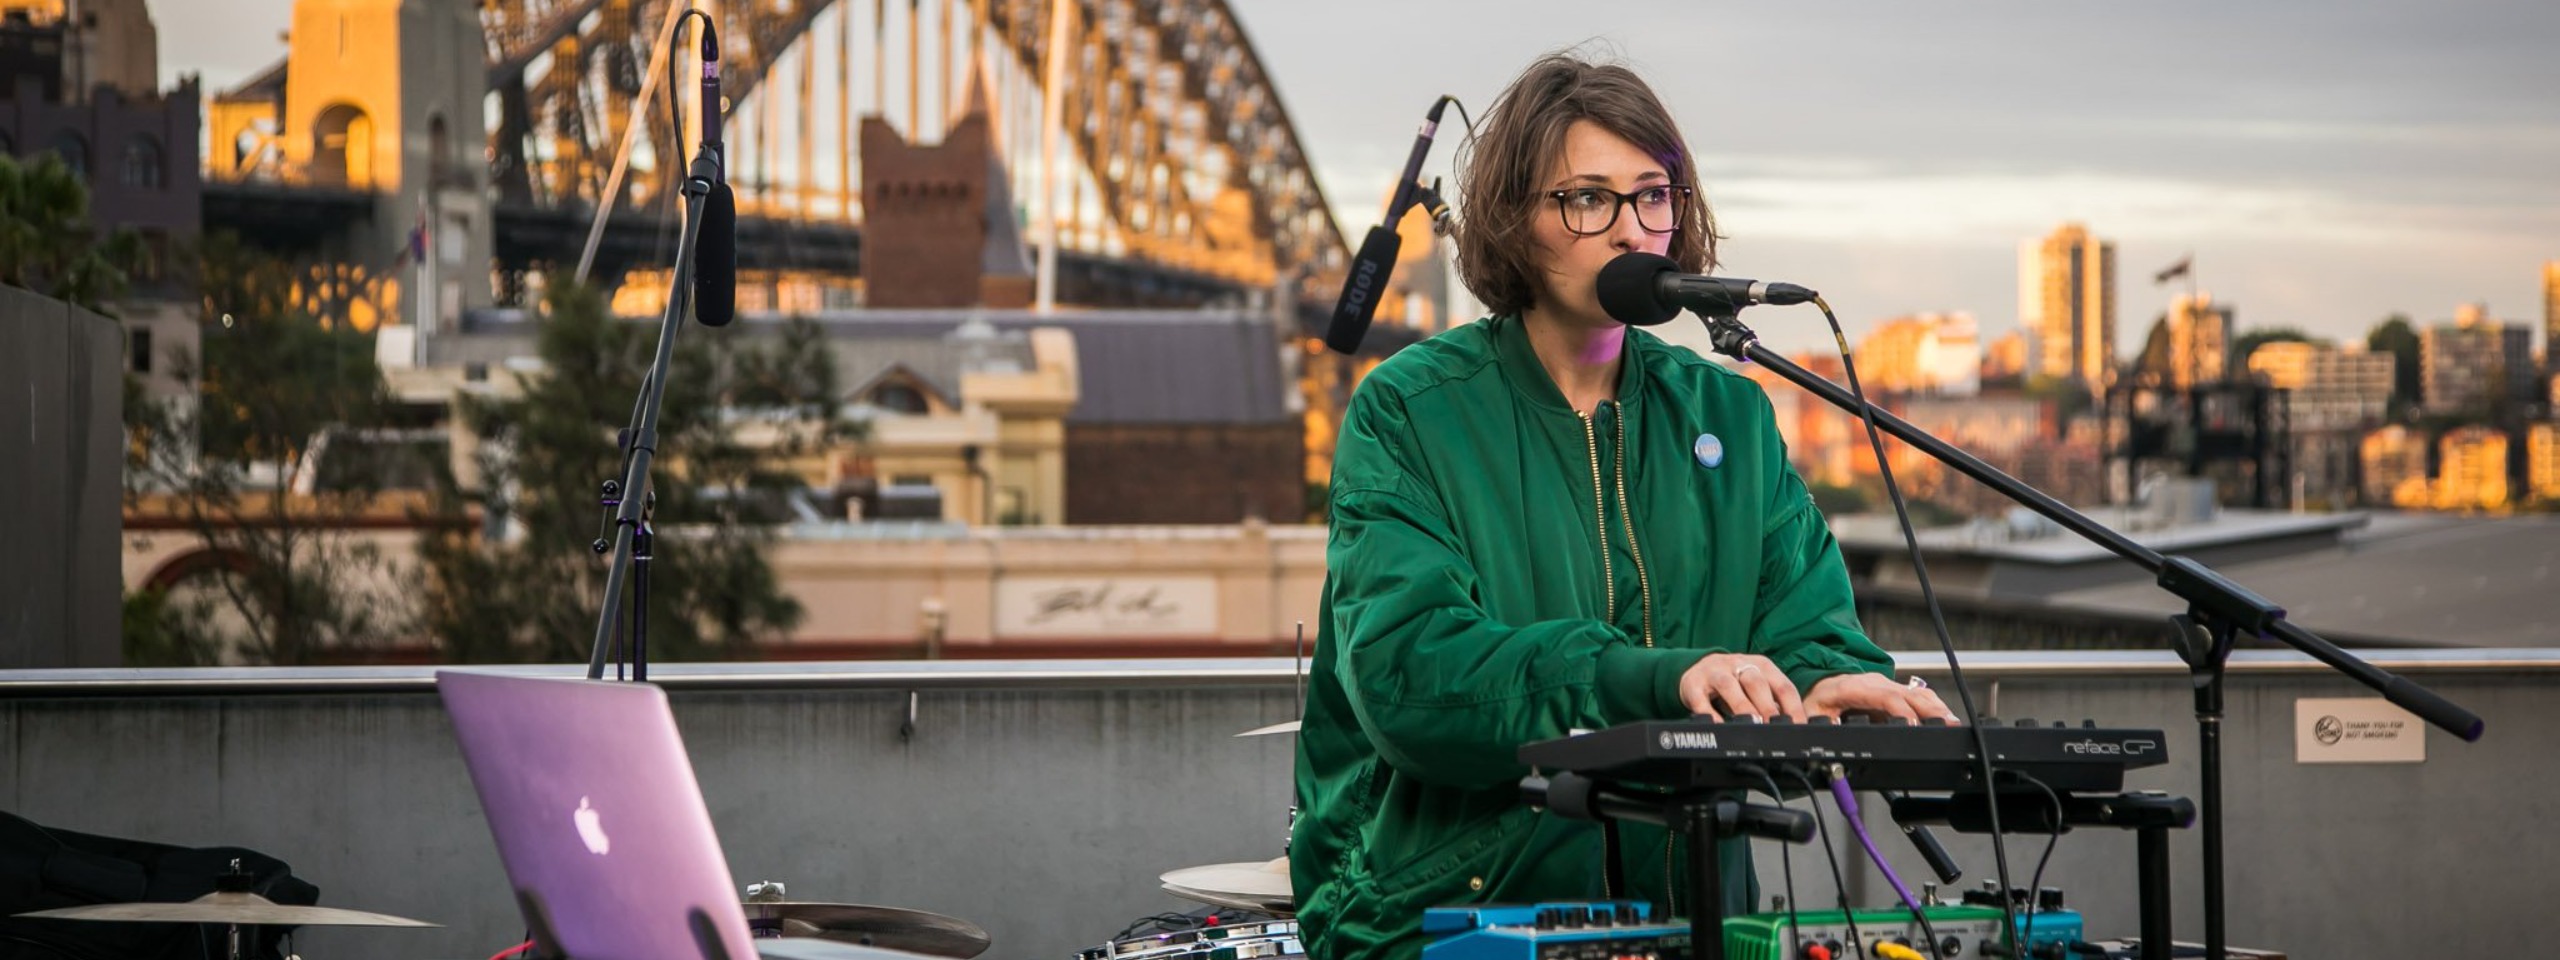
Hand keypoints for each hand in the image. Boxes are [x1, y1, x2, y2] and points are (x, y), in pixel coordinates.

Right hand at [1676, 653, 1803, 722]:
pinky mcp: (1693, 683)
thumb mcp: (1756, 686)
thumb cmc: (1734, 682)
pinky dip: (1708, 713)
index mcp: (1761, 665)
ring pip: (1729, 686)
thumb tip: (1792, 726)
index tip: (1797, 727)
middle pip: (1756, 682)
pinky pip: (1700, 698)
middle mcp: (1738, 664)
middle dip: (1767, 706)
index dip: (1792, 707)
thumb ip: (1773, 702)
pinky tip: (1717, 726)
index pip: (1782, 685)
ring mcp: (1714, 672)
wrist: (1697, 668)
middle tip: (1774, 728)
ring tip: (1750, 725)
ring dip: (1741, 706)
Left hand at [1803, 673, 1960, 722]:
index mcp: (1855, 687)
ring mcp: (1888, 687)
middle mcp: (1876, 684)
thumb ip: (1820, 725)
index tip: (1913, 724)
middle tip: (1947, 725)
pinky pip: (1919, 697)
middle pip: (1908, 694)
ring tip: (1953, 724)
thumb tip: (1826, 737)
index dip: (1901, 709)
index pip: (1883, 696)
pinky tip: (1946, 719)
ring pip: (1918, 694)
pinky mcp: (1896, 694)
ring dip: (1937, 708)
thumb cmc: (1819, 698)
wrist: (1821, 683)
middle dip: (1929, 709)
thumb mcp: (1814, 712)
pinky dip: (1935, 708)